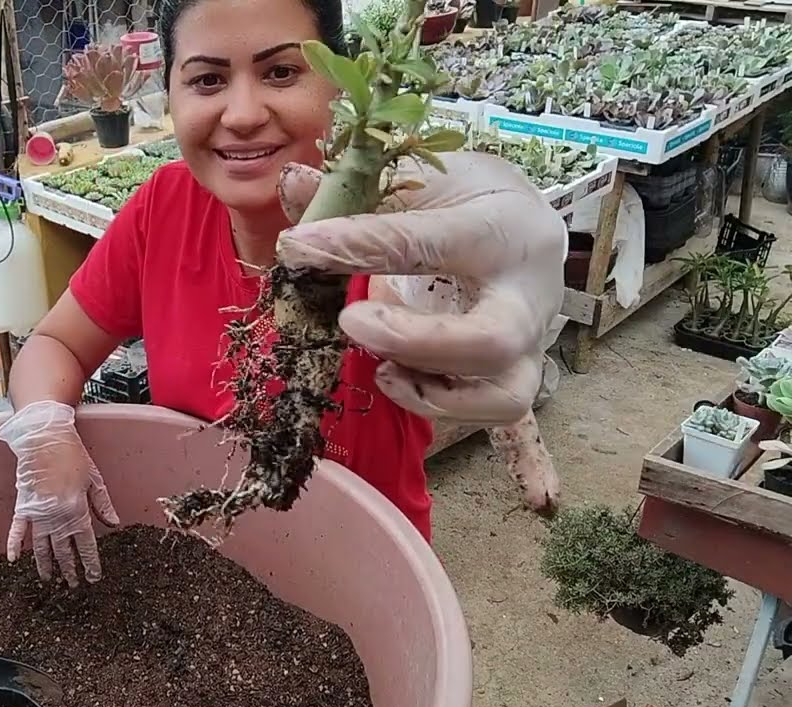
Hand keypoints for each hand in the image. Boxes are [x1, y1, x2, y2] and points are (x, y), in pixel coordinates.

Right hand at [0, 400, 120, 585]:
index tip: (93, 578)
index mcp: (77, 511)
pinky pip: (17, 530)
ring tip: (49, 580)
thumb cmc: (72, 455)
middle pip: (63, 550)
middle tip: (72, 585)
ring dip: (46, 565)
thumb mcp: (94, 479)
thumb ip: (102, 505)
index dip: (90, 563)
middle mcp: (57, 517)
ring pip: (42, 547)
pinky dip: (14, 545)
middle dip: (69, 569)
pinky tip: (13, 560)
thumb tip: (114, 524)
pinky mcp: (22, 506)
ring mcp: (37, 514)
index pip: (85, 545)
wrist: (44, 438)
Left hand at [275, 152, 566, 424]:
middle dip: (413, 344)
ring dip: (430, 392)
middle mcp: (527, 291)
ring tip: (381, 367)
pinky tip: (395, 375)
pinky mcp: (519, 373)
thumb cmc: (469, 198)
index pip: (425, 241)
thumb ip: (358, 187)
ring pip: (503, 395)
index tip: (299, 246)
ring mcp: (532, 341)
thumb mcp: (421, 178)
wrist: (526, 222)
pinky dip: (439, 403)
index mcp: (500, 226)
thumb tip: (293, 184)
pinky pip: (492, 410)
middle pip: (490, 341)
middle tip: (351, 322)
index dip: (357, 245)